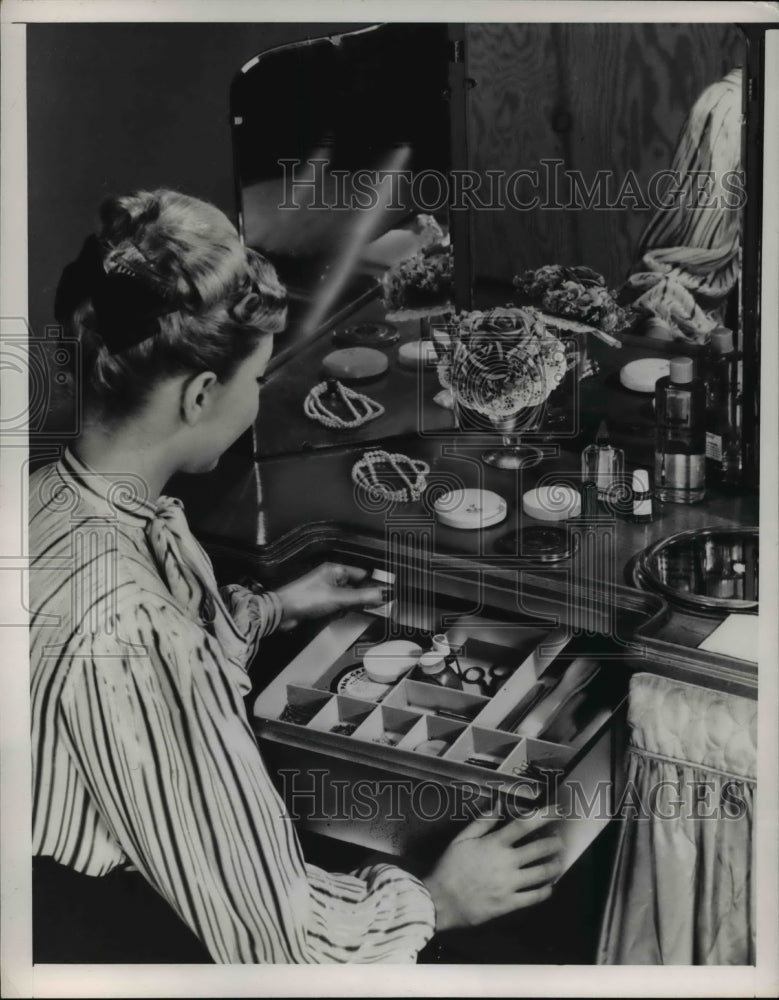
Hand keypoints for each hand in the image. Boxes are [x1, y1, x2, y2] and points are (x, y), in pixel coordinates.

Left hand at [273, 562, 387, 630]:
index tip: (381, 596)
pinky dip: (337, 613)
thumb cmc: (305, 598)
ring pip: (347, 600)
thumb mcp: (338, 598)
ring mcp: (326, 591)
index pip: (362, 574)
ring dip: (346, 608)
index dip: (372, 585)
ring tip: (338, 611)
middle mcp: (331, 578)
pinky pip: (337, 608)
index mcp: (335, 570)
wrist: (283, 612)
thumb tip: (380, 594)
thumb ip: (361, 597)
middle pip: (355, 589)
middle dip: (357, 600)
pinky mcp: (321, 603)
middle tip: (359, 607)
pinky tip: (331, 616)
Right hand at [422, 810, 562, 931]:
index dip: (544, 815)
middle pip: (540, 849)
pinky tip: (549, 886)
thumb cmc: (449, 867)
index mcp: (494, 843)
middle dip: (555, 842)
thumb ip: (482, 822)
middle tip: (561, 839)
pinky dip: (546, 891)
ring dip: (554, 866)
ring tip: (559, 862)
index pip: (524, 824)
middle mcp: (506, 862)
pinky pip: (535, 897)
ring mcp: (510, 884)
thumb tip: (498, 805)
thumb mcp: (461, 839)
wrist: (441, 901)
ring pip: (542, 873)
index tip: (557, 810)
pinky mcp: (510, 904)